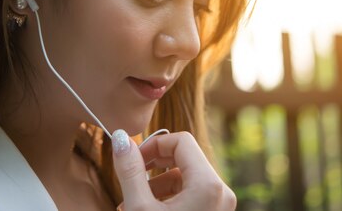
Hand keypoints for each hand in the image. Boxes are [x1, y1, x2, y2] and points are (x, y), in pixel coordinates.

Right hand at [112, 130, 235, 210]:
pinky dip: (167, 197)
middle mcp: (221, 192)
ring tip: (130, 202)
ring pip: (185, 178)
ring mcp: (220, 205)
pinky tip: (146, 209)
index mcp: (209, 185)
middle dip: (152, 165)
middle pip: (183, 157)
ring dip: (155, 184)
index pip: (180, 140)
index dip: (152, 145)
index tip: (131, 158)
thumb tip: (120, 137)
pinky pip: (191, 194)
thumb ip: (130, 171)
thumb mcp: (140, 208)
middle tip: (129, 176)